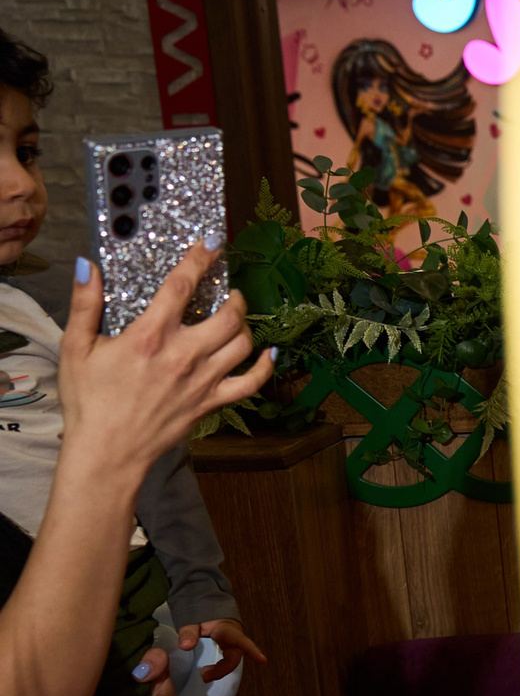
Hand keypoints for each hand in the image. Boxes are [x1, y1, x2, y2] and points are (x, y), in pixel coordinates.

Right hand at [59, 243, 275, 482]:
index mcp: (150, 337)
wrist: (107, 451)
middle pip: (228, 316)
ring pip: (243, 344)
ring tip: (237, 315)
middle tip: (228, 291)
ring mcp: (203, 381)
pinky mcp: (211, 403)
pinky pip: (251, 383)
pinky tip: (269, 353)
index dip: (200, 259)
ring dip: (247, 325)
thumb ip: (85, 304)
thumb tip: (88, 267)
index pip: (182, 286)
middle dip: (234, 297)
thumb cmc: (88, 400)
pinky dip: (266, 367)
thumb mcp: (75, 347)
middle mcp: (184, 355)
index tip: (210, 244)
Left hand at [177, 617, 266, 683]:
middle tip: (204, 676)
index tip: (262, 660)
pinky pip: (228, 659)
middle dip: (222, 669)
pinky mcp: (229, 646)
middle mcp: (234, 637)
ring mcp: (232, 642)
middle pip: (234, 657)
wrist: (206, 606)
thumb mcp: (191, 622)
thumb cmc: (201, 613)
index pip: (241, 641)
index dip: (252, 650)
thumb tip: (185, 647)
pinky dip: (220, 667)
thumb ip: (188, 633)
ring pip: (232, 660)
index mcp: (227, 629)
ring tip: (204, 674)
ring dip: (220, 670)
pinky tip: (210, 670)